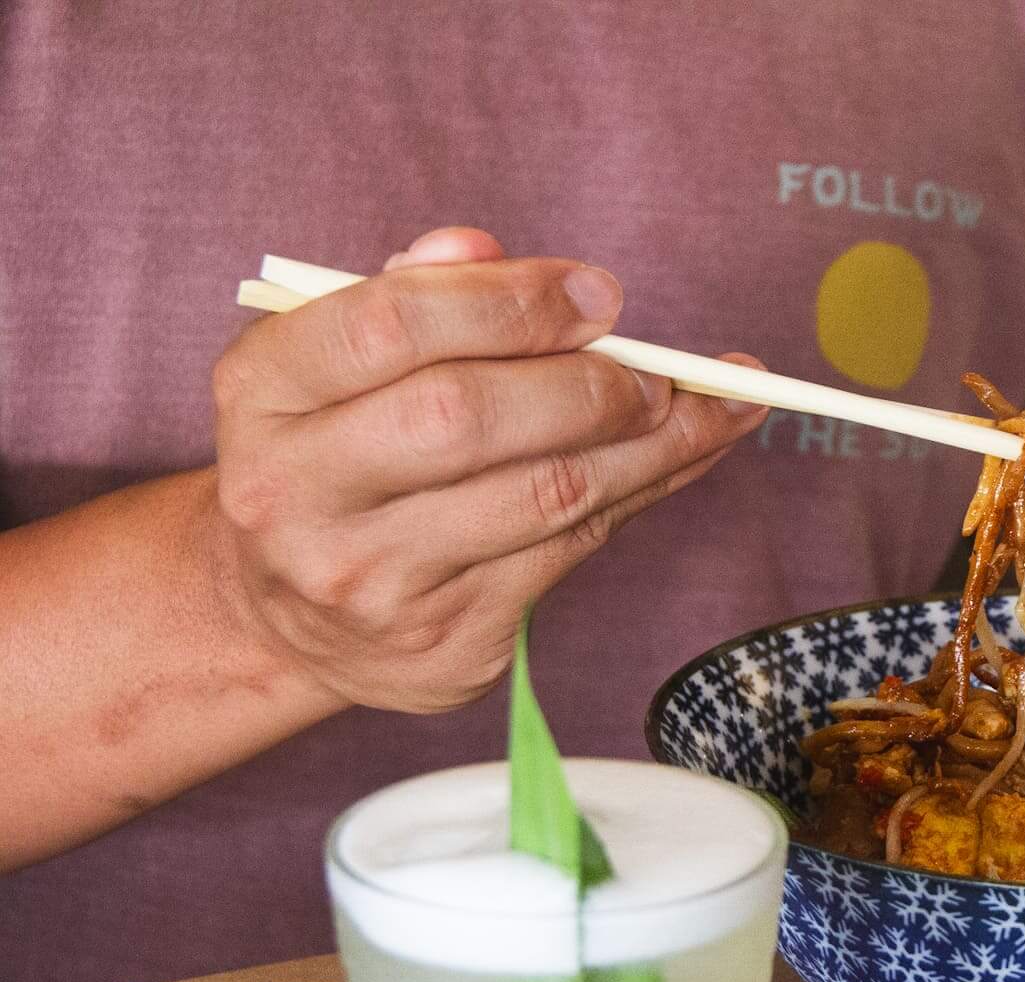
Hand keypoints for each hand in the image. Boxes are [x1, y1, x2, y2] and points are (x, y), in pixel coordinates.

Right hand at [209, 227, 765, 711]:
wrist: (286, 620)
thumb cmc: (334, 455)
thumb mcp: (330, 363)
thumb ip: (408, 297)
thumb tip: (483, 247)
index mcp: (262, 392)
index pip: (389, 325)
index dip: (510, 302)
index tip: (598, 293)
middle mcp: (297, 492)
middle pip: (467, 416)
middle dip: (587, 382)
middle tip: (656, 368)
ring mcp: (370, 578)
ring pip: (543, 494)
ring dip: (651, 443)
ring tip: (711, 405)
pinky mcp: (445, 642)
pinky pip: (571, 551)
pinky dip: (645, 493)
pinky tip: (689, 456)